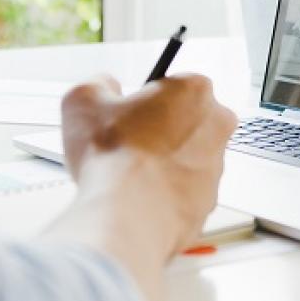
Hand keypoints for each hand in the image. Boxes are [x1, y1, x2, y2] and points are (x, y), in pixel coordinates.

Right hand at [61, 73, 237, 254]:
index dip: (146, 99)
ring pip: (187, 157)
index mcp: (194, 90)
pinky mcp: (208, 203)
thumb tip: (103, 87)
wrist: (127, 217)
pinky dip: (165, 194)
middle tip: (127, 142)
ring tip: (128, 174)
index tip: (129, 112)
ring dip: (163, 163)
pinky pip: (184, 191)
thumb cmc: (115, 158)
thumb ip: (97, 83)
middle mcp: (216, 125)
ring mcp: (216, 167)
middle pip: (186, 120)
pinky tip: (138, 196)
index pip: (173, 85)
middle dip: (160, 129)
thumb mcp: (83, 99)